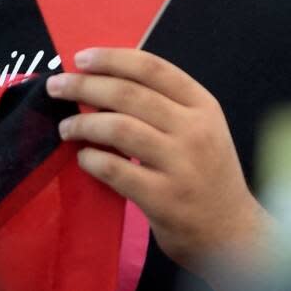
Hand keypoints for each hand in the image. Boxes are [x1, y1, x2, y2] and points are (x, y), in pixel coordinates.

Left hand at [46, 48, 271, 282]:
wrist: (234, 233)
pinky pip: (116, 170)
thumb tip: (104, 83)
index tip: (81, 58)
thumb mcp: (201, 129)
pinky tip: (83, 157)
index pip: (152, 68)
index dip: (112, 59)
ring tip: (66, 127)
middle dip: (85, 86)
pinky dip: (93, 159)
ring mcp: (180, 165)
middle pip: (129, 94)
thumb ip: (164, 106)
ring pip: (119, 129)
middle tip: (57, 86)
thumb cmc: (207, 174)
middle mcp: (194, 129)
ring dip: (84, 124)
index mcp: (202, 105)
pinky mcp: (164, 199)